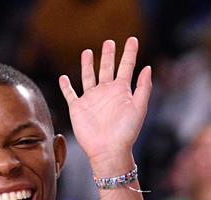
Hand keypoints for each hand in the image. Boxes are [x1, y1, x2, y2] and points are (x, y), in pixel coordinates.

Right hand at [59, 37, 152, 174]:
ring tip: (88, 52)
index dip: (130, 53)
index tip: (133, 39)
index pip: (127, 66)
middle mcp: (106, 92)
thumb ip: (143, 87)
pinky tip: (63, 77)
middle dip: (109, 55)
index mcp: (122, 91)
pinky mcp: (78, 107)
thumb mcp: (139, 107)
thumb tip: (148, 67)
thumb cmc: (126, 131)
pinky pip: (70, 94)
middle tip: (109, 42)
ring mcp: (91, 99)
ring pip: (88, 77)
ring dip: (88, 65)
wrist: (109, 150)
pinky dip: (66, 86)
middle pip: (107, 68)